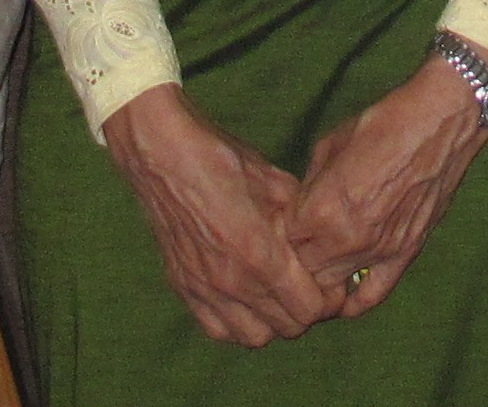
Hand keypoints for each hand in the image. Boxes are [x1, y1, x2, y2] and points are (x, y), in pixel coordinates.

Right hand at [103, 84, 333, 347]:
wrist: (160, 150)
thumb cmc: (218, 157)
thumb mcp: (271, 180)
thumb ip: (299, 218)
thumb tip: (319, 239)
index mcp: (259, 253)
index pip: (311, 309)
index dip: (327, 297)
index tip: (328, 281)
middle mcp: (231, 281)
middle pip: (288, 328)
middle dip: (305, 309)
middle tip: (305, 284)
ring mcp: (203, 287)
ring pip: (254, 337)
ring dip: (271, 321)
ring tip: (274, 294)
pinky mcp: (182, 284)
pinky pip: (217, 329)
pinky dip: (235, 322)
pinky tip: (241, 298)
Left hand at [288, 50, 487, 314]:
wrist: (433, 127)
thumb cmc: (378, 127)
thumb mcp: (327, 148)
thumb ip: (310, 186)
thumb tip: (300, 206)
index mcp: (322, 209)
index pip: (285, 238)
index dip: (281, 227)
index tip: (282, 218)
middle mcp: (347, 239)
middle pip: (305, 267)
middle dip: (297, 253)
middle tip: (297, 239)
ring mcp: (378, 252)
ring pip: (333, 284)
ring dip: (321, 274)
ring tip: (315, 261)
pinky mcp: (404, 256)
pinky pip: (372, 295)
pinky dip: (353, 301)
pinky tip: (341, 302)